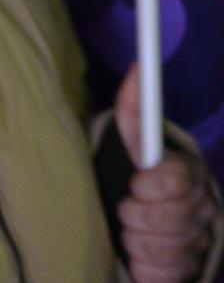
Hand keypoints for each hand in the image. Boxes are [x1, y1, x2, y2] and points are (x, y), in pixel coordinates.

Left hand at [116, 64, 217, 281]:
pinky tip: (140, 257)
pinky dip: (143, 268)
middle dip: (135, 214)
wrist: (141, 224)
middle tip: (127, 207)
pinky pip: (161, 276)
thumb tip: (139, 68)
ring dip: (135, 241)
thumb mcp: (129, 141)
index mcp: (191, 175)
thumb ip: (134, 107)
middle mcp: (203, 210)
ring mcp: (198, 244)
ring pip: (162, 249)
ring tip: (131, 231)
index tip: (136, 184)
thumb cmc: (131, 177)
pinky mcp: (187, 273)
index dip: (150, 185)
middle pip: (166, 218)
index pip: (176, 179)